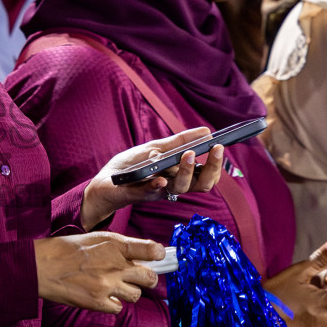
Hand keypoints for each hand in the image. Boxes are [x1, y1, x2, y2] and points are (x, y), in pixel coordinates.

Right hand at [35, 232, 163, 313]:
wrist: (41, 266)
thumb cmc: (65, 250)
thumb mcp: (94, 238)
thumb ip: (119, 247)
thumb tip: (140, 257)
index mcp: (114, 244)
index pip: (151, 249)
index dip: (158, 254)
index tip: (157, 257)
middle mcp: (114, 264)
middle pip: (150, 277)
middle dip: (147, 279)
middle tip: (138, 278)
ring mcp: (107, 284)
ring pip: (136, 295)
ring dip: (128, 292)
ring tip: (113, 287)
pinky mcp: (98, 302)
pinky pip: (118, 308)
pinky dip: (112, 303)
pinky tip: (101, 295)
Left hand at [80, 128, 225, 227]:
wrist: (105, 180)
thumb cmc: (132, 165)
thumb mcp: (157, 147)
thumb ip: (179, 142)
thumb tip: (206, 131)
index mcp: (180, 176)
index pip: (206, 176)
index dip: (216, 165)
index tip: (220, 146)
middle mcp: (173, 186)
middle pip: (201, 185)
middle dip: (211, 168)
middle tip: (214, 150)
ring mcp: (157, 191)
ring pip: (180, 188)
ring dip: (187, 172)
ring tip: (189, 154)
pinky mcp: (139, 194)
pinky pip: (151, 192)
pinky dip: (156, 185)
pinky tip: (161, 178)